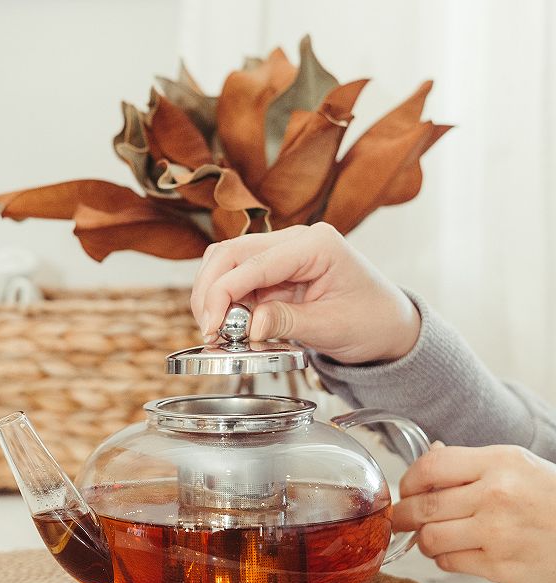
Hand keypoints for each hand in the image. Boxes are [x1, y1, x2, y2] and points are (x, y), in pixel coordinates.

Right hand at [190, 223, 420, 363]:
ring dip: (213, 293)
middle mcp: (296, 241)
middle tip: (207, 327)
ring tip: (215, 328)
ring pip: (228, 262)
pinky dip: (225, 301)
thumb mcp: (330, 327)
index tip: (212, 324)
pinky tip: (226, 324)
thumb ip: (285, 322)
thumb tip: (247, 327)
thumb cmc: (371, 320)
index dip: (224, 292)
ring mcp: (283, 254)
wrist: (388, 325)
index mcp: (317, 244)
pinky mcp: (275, 272)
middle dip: (211, 289)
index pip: (255, 262)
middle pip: (232, 252)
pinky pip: (238, 280)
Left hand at [394, 443, 555, 582]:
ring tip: (433, 537)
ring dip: (424, 540)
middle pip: (423, 505)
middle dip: (404, 515)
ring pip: (430, 537)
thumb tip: (430, 455)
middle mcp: (497, 495)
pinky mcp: (501, 567)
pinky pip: (450, 562)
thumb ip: (472, 464)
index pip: (431, 466)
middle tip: (401, 519)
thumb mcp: (521, 468)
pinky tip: (457, 552)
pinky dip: (445, 559)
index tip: (407, 490)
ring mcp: (498, 533)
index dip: (409, 480)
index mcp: (500, 462)